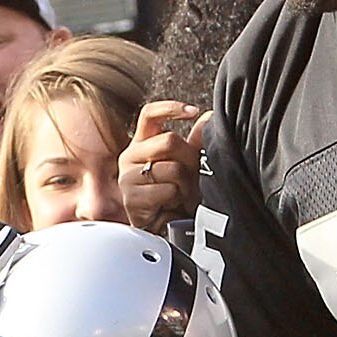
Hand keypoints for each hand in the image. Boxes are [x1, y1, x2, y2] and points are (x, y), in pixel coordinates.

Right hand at [116, 101, 203, 232]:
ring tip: (181, 195)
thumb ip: (195, 141)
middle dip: (190, 159)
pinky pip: (167, 190)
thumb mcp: (186, 164)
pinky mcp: (131, 198)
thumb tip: (208, 117)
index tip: (193, 112)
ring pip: (171, 168)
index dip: (171, 108)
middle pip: (169, 140)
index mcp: (142, 142)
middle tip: (192, 177)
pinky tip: (170, 206)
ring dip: (185, 184)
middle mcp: (130, 155)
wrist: (162, 227)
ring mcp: (127, 177)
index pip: (150, 114)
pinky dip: (177, 199)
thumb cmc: (173, 193)